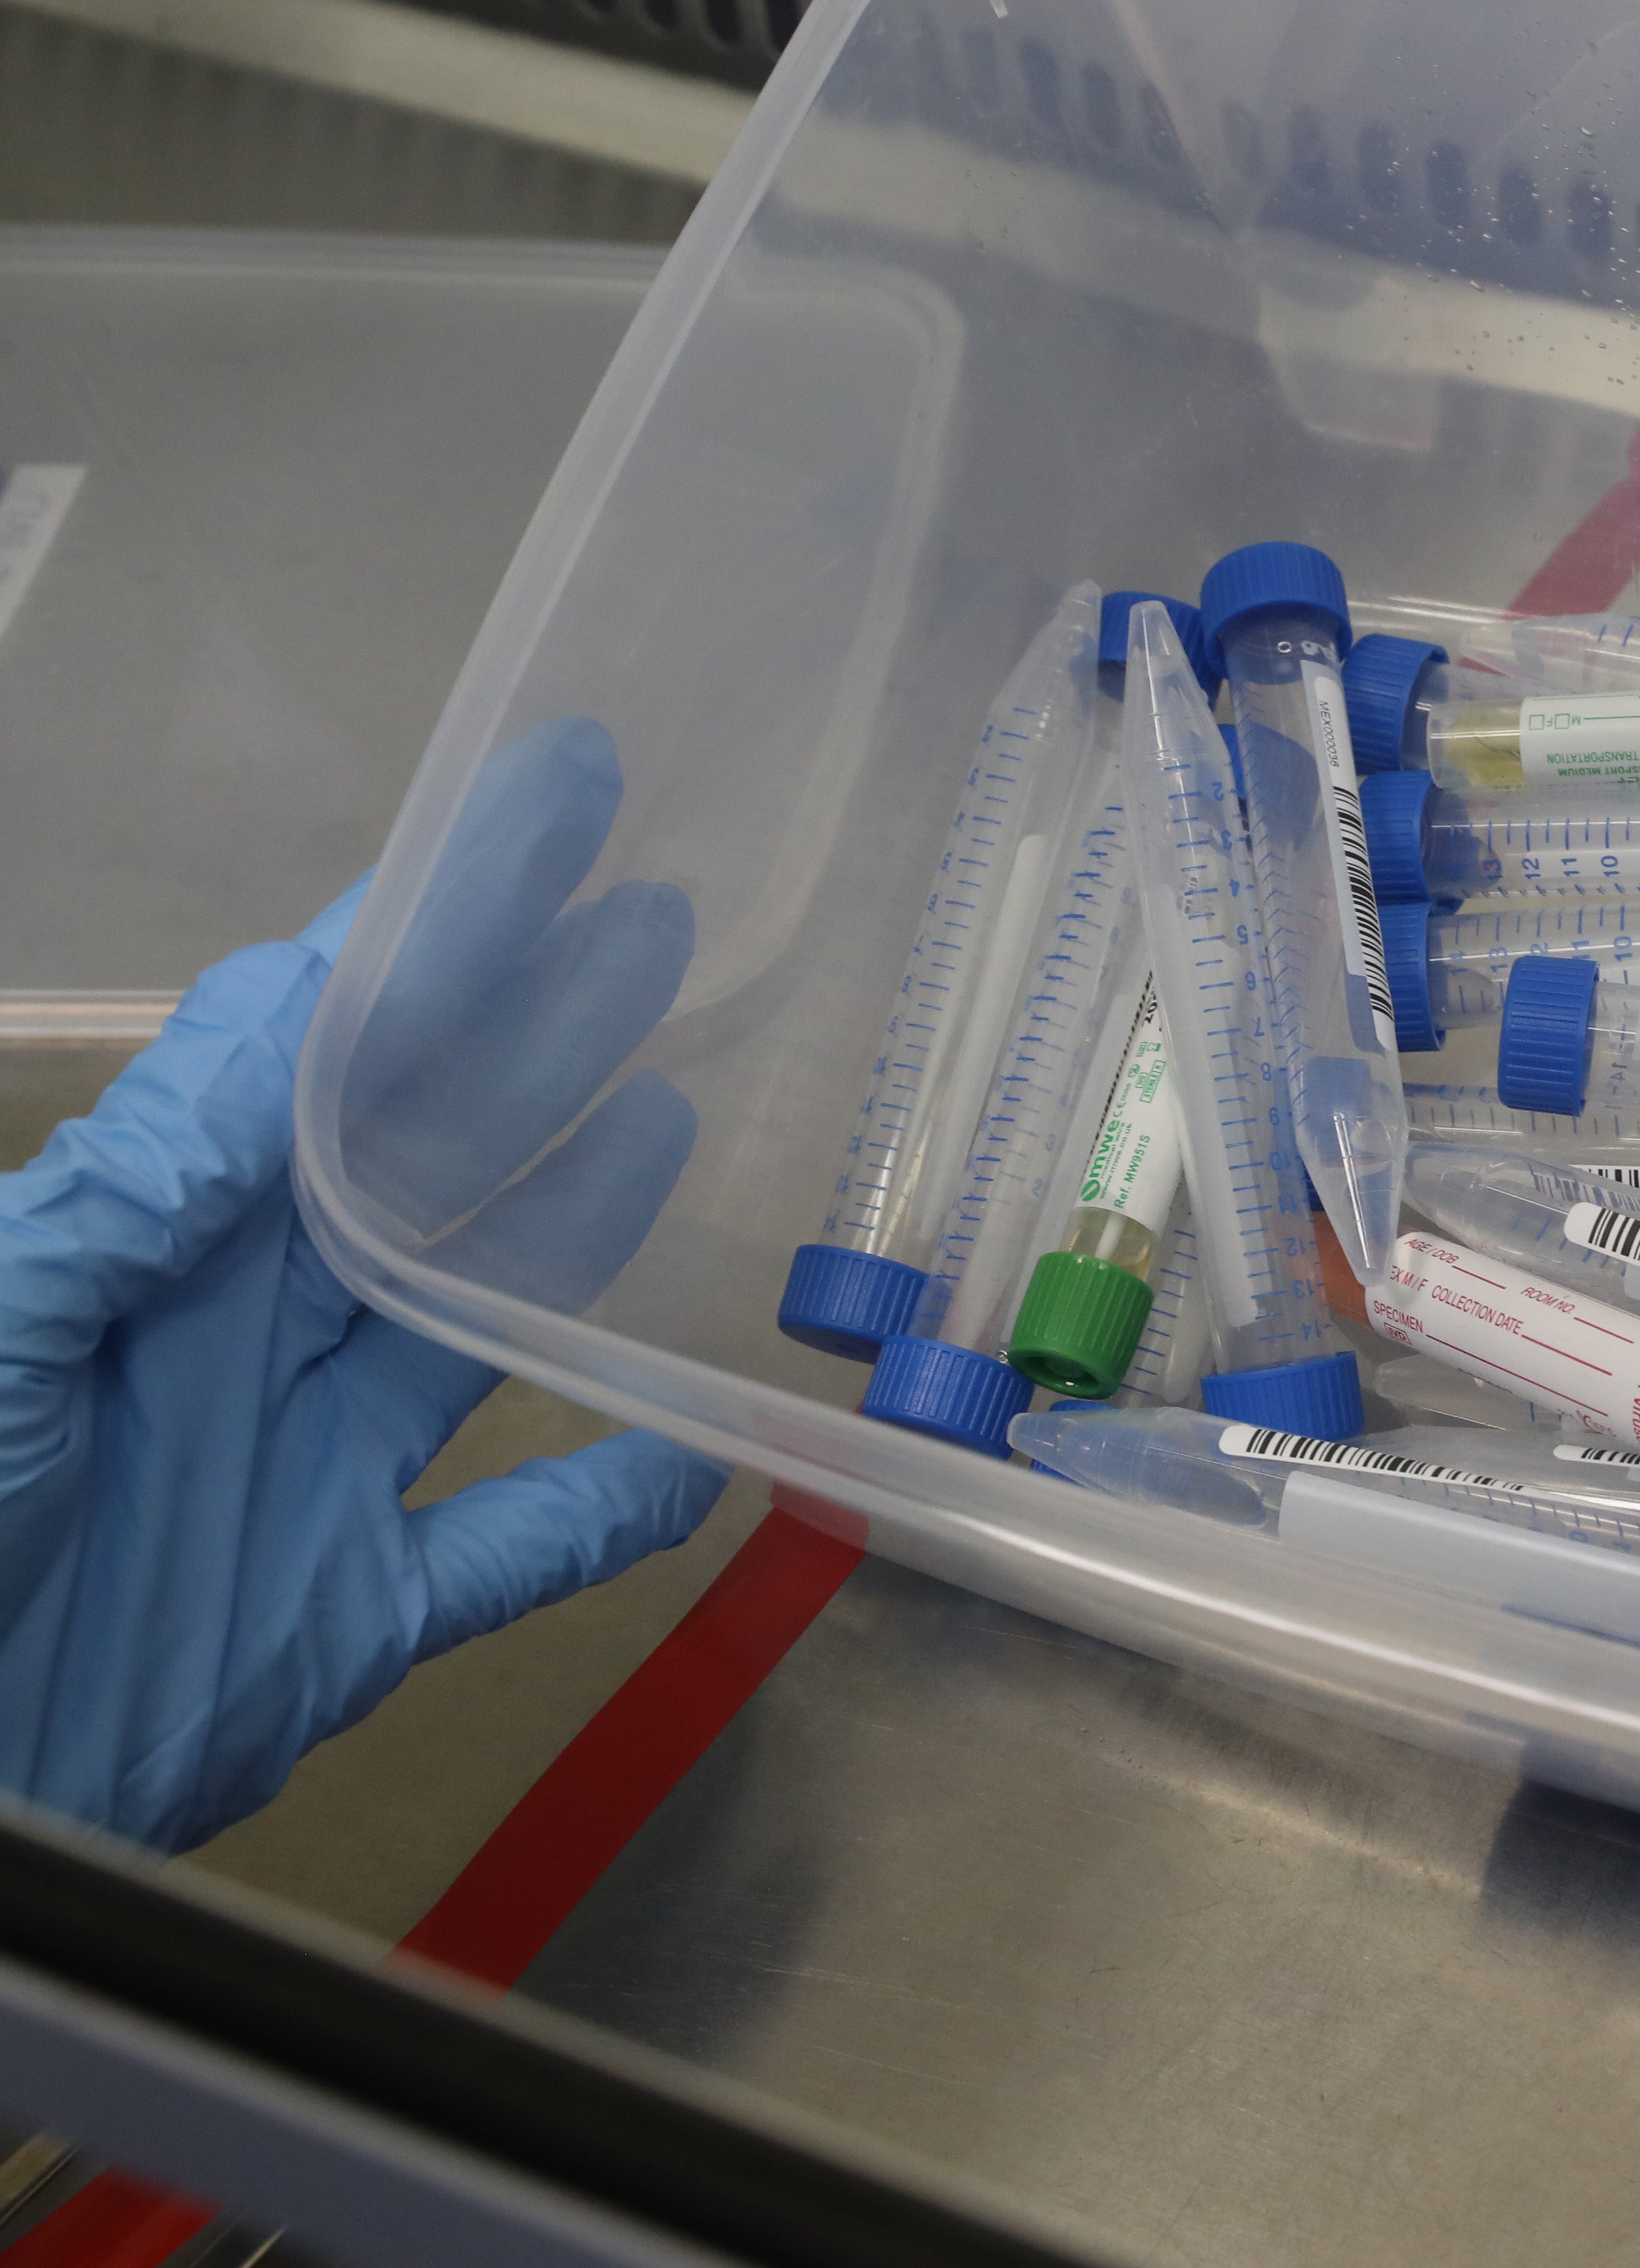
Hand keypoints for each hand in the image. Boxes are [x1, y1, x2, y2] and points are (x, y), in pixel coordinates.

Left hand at [0, 719, 726, 1855]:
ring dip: (576, 1220)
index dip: (417, 929)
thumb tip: (299, 1032)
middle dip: (526, 1037)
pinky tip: (703, 1444)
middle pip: (410, 1163)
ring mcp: (297, 1480)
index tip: (525, 816)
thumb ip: (133, 1191)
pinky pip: (508, 1554)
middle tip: (648, 926)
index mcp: (134, 1248)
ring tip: (679, 1110)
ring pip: (470, 1322)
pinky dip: (609, 1503)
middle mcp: (227, 1337)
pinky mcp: (346, 1626)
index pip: (300, 1050)